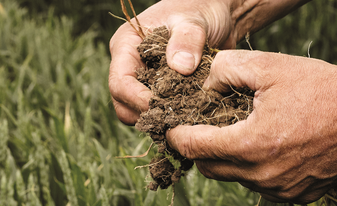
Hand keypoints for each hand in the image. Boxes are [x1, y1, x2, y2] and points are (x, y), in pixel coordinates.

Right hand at [108, 0, 235, 124]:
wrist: (217, 11)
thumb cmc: (200, 8)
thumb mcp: (193, 21)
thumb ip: (187, 40)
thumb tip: (181, 67)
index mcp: (126, 45)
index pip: (120, 82)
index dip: (137, 99)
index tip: (162, 107)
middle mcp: (130, 64)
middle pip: (122, 102)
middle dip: (144, 113)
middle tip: (173, 118)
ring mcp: (144, 78)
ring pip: (136, 111)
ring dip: (156, 118)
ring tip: (182, 117)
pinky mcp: (160, 88)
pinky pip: (156, 110)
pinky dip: (168, 116)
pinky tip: (187, 115)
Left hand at [167, 50, 336, 202]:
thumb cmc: (319, 87)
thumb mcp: (267, 65)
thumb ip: (225, 71)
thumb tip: (204, 87)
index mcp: (250, 145)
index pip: (193, 148)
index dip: (177, 135)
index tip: (172, 127)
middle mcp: (262, 176)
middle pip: (209, 167)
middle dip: (199, 148)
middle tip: (202, 127)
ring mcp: (280, 190)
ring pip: (233, 177)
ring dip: (227, 158)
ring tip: (237, 132)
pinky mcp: (296, 196)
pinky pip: (258, 185)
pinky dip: (251, 168)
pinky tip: (262, 146)